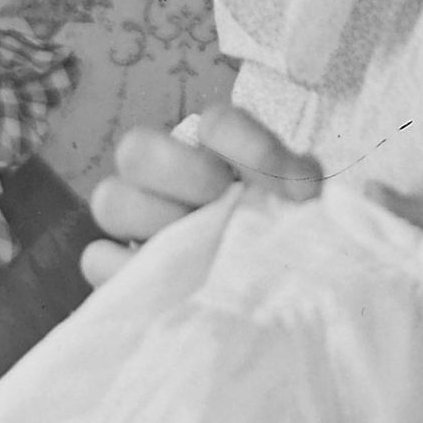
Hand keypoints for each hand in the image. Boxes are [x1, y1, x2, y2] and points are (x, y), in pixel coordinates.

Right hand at [80, 104, 321, 287]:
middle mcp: (173, 179)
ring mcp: (144, 225)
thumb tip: (324, 193)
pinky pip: (99, 259)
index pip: (218, 124)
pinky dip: (127, 269)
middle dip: (180, 171)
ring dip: (150, 218)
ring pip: (110, 199)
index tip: (298, 187)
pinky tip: (173, 284)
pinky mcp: (129, 274)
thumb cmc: (298, 244)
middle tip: (221, 198)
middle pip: (138, 148)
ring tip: (196, 249)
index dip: (247, 144)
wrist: (289, 299)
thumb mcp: (318, 213)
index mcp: (222, 155)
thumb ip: (322, 193)